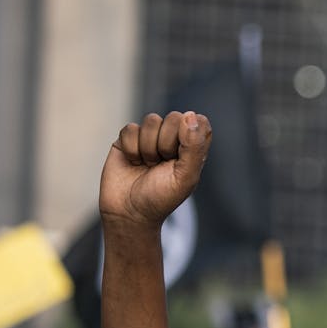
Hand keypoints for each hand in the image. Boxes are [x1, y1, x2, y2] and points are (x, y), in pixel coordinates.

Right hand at [99, 111, 212, 229]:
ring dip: (149, 147)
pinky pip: (130, 128)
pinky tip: (133, 162)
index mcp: (192, 147)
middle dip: (167, 143)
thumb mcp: (185, 177)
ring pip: (152, 120)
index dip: (190, 132)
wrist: (129, 212)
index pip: (198, 121)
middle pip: (175, 117)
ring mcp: (150, 137)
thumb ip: (194, 146)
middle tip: (163, 163)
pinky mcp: (128, 139)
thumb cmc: (161, 198)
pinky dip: (132, 148)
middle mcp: (172, 139)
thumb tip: (190, 115)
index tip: (182, 152)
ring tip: (148, 165)